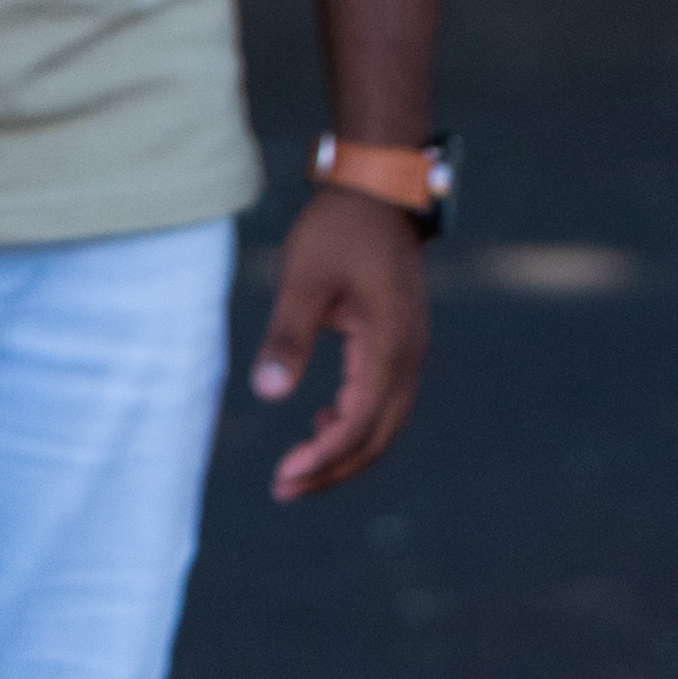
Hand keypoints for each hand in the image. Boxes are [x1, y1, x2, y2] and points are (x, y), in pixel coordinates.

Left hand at [250, 188, 429, 499]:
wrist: (377, 190)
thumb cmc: (337, 229)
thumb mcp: (303, 278)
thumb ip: (288, 336)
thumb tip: (266, 394)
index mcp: (388, 347)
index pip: (358, 426)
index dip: (322, 459)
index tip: (283, 477)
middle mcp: (408, 358)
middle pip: (376, 439)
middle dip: (332, 470)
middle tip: (284, 488)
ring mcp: (411, 352)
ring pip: (385, 426)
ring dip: (345, 452)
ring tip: (299, 465)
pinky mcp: (402, 344)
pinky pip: (385, 402)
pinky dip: (357, 424)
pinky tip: (323, 419)